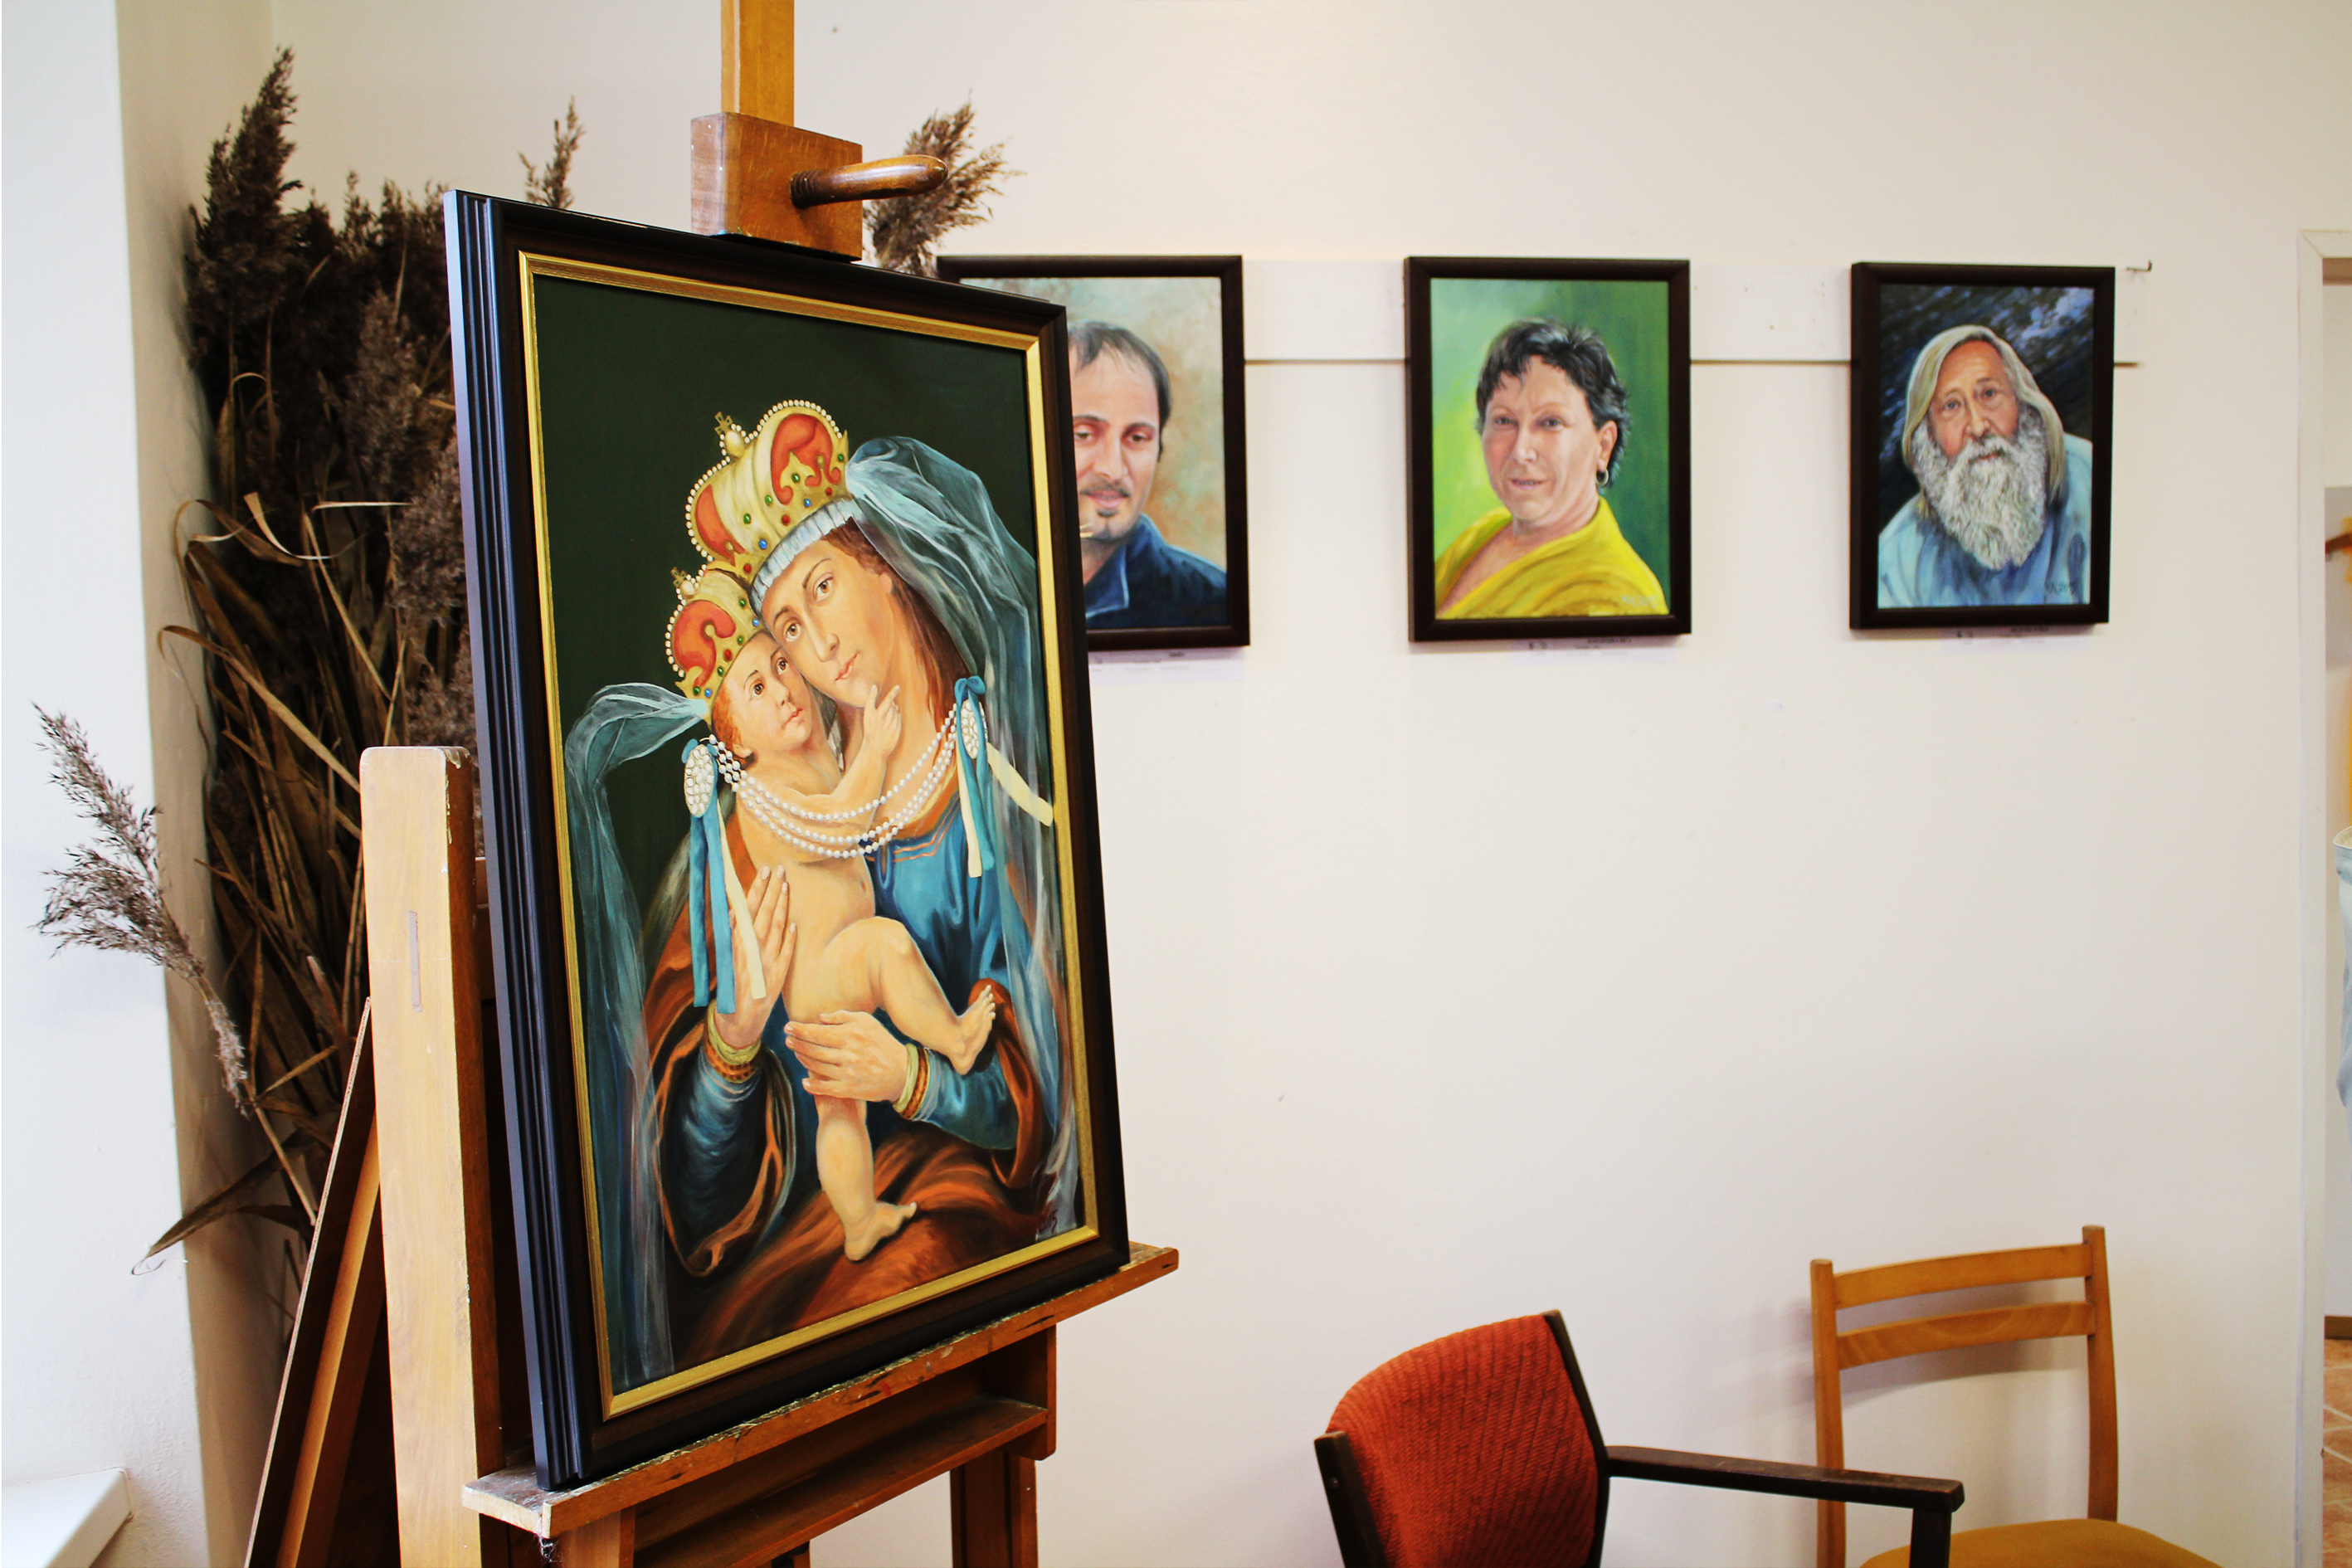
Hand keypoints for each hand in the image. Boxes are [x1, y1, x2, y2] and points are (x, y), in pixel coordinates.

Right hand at [710, 867, 793, 1052]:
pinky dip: (789, 938)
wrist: (738, 1020)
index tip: (762, 872)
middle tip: (778, 869)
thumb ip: (735, 937)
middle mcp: (749, 951)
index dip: (756, 891)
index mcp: (736, 945)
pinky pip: (785, 952)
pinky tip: (795, 923)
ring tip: (786, 885)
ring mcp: (764, 963)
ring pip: (774, 928)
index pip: (747, 911)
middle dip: (770, 890)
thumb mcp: (730, 959)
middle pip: (762, 914)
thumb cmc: (734, 986)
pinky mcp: (777, 976)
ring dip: (781, 906)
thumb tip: (737, 912)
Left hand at [785, 1010, 909, 1102]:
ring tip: (796, 1052)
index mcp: (851, 1035)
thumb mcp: (868, 1022)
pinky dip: (813, 1085)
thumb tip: (820, 1018)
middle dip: (797, 1043)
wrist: (902, 1072)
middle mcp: (847, 1054)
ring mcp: (847, 1073)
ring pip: (816, 1066)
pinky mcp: (849, 1089)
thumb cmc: (883, 1043)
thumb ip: (843, 1017)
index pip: (817, 1032)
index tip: (788, 1026)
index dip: (800, 1030)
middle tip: (788, 1039)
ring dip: (802, 1058)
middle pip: (813, 1049)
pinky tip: (805, 1081)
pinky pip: (825, 1088)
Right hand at [866, 684, 902, 755]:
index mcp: (870, 716)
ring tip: (890, 711)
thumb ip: (876, 710)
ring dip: (894, 707)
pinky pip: (899, 718)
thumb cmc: (871, 733)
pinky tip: (893, 719)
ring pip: (895, 710)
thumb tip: (893, 701)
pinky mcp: (895, 730)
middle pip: (889, 702)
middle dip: (893, 693)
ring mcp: (888, 724)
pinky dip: (897, 716)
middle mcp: (879, 719)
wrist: (874, 749)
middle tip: (897, 687)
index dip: (880, 693)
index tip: (887, 687)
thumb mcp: (869, 721)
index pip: (873, 700)